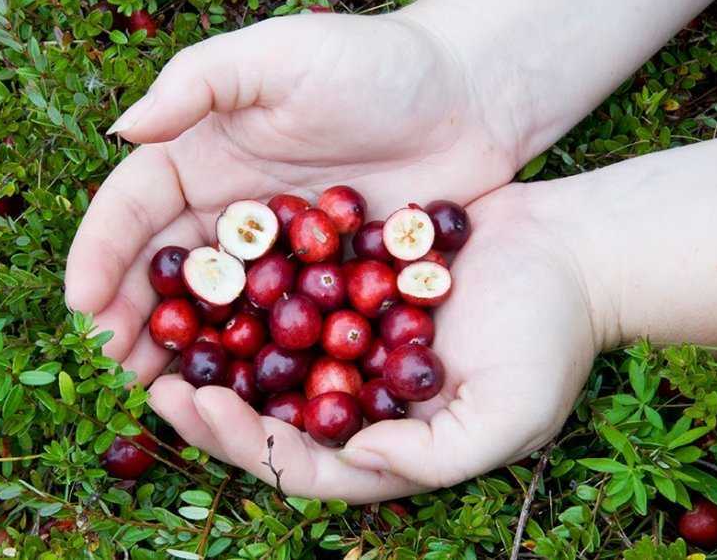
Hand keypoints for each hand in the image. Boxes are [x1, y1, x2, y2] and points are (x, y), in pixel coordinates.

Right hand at [65, 10, 534, 379]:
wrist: (469, 97)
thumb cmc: (374, 63)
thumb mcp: (280, 55)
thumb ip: (200, 82)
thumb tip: (123, 128)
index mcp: (204, 157)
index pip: (136, 208)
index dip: (102, 253)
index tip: (82, 303)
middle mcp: (232, 209)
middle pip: (169, 270)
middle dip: (133, 315)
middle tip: (114, 365)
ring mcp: (280, 253)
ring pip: (218, 308)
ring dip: (185, 349)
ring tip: (159, 389)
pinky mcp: (328, 282)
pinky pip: (281, 325)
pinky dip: (256, 359)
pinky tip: (239, 392)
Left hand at [147, 187, 600, 501]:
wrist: (568, 253)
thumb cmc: (551, 338)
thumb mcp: (510, 414)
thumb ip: (435, 456)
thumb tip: (360, 460)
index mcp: (386, 445)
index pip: (303, 462)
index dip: (247, 444)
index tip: (198, 410)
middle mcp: (357, 401)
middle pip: (268, 417)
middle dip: (208, 407)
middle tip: (148, 381)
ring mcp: (350, 344)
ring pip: (266, 359)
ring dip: (212, 352)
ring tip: (158, 332)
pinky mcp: (350, 290)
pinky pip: (289, 296)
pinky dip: (248, 290)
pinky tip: (208, 266)